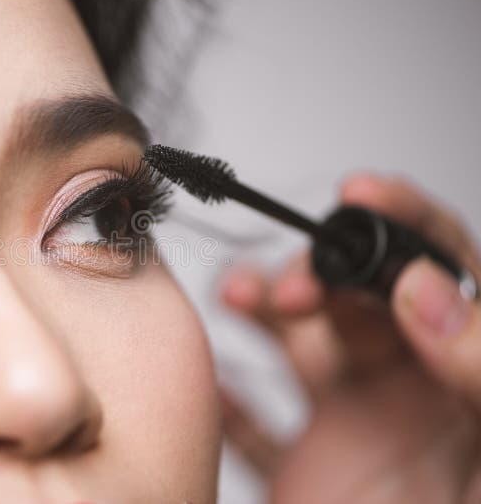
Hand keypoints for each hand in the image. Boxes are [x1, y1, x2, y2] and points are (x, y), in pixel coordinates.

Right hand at [219, 174, 480, 503]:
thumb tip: (428, 291)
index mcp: (464, 371)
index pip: (441, 269)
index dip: (402, 222)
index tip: (359, 195)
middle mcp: (407, 388)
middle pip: (355, 295)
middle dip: (317, 269)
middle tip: (289, 287)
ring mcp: (349, 427)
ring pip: (297, 341)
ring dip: (263, 307)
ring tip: (239, 297)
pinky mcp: (302, 469)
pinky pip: (254, 420)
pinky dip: (225, 391)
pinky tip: (209, 371)